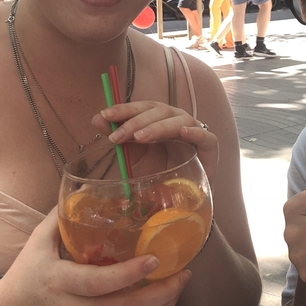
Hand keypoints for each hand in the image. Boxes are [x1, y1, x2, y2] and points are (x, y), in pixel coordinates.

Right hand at [0, 209, 191, 305]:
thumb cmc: (23, 277)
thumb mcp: (36, 243)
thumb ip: (61, 216)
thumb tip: (88, 187)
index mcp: (59, 282)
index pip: (99, 281)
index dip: (130, 274)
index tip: (155, 259)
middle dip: (160, 293)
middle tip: (183, 274)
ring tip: (179, 287)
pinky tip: (160, 302)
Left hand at [92, 100, 218, 182]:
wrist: (184, 198)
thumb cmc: (161, 174)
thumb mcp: (135, 157)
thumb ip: (120, 138)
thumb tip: (96, 118)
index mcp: (159, 120)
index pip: (142, 107)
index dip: (124, 109)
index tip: (105, 115)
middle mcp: (176, 121)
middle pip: (158, 110)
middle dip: (136, 120)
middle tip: (118, 135)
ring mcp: (194, 132)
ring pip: (178, 119)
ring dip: (158, 126)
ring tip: (140, 137)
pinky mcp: (210, 147)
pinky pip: (205, 136)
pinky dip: (194, 132)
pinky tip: (182, 132)